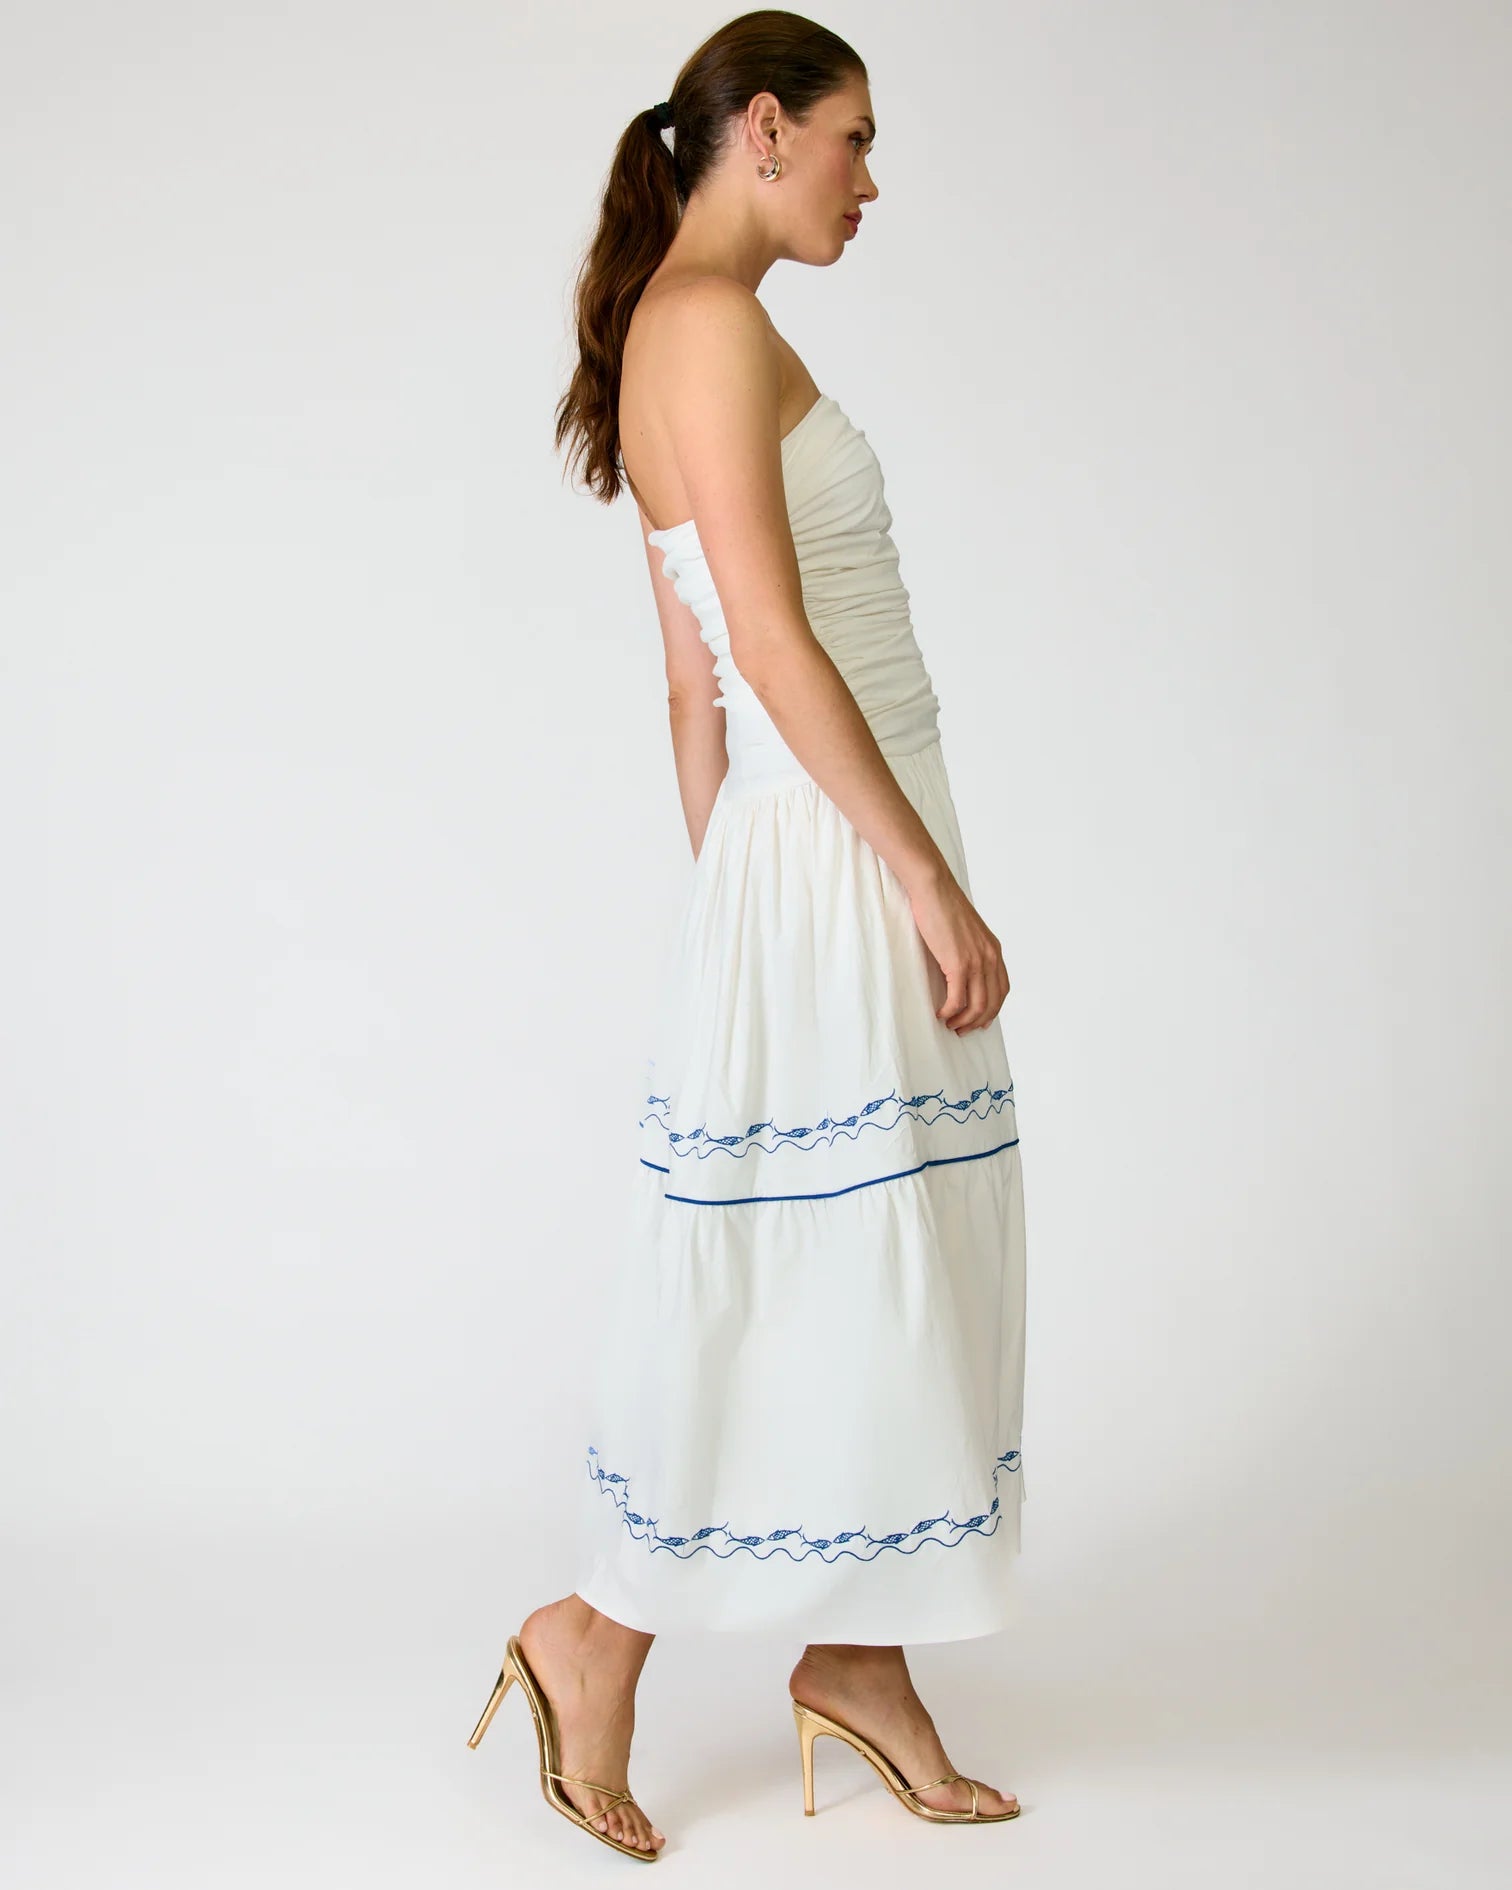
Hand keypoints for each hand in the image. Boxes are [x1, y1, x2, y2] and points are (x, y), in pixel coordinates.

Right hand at [907, 873, 1010, 1034]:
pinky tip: (940, 1014)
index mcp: (994, 950)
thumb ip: (970, 949)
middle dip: (977, 1022)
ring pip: (977, 1006)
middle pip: (992, 1003)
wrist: (934, 888)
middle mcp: (990, 957)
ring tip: (950, 1025)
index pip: (1001, 989)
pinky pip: (957, 999)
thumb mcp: (966, 931)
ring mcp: (976, 961)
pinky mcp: (958, 963)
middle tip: (961, 1029)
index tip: (979, 1020)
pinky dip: (950, 1012)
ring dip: (963, 1021)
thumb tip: (960, 968)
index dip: (992, 1010)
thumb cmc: (943, 906)